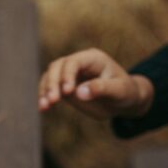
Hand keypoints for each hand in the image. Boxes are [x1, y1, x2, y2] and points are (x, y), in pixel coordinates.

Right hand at [38, 48, 152, 119]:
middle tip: (53, 101)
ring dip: (44, 91)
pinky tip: (42, 109)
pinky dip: (43, 97)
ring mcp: (68, 74)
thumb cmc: (125, 93)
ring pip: (49, 76)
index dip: (67, 75)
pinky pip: (48, 88)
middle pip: (57, 67)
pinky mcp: (62, 86)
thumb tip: (79, 92)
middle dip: (52, 83)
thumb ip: (101, 89)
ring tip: (44, 107)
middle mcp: (78, 63)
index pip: (73, 62)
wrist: (122, 101)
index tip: (67, 92)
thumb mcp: (119, 91)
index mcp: (92, 58)